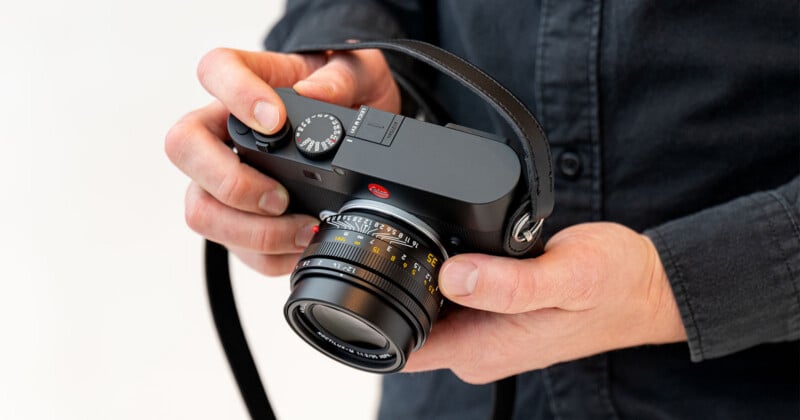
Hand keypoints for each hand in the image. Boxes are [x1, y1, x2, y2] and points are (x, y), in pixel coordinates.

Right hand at [165, 47, 399, 275]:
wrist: (363, 128)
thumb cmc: (347, 94)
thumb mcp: (358, 75)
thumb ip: (340, 80)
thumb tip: (314, 97)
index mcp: (249, 83)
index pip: (216, 70)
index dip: (235, 95)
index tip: (275, 121)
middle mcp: (223, 131)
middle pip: (184, 147)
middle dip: (231, 182)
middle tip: (280, 196)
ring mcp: (222, 179)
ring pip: (200, 209)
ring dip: (251, 230)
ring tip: (301, 228)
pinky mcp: (238, 220)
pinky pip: (236, 248)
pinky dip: (270, 255)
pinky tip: (302, 244)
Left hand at [403, 222, 686, 383]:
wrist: (644, 286)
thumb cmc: (615, 283)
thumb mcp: (568, 277)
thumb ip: (510, 284)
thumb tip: (452, 277)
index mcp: (486, 349)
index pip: (406, 348)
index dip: (379, 316)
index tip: (379, 273)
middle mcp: (479, 349)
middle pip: (409, 325)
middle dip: (400, 287)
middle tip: (413, 240)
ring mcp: (486, 334)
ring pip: (429, 310)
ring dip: (425, 280)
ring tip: (448, 244)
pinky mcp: (494, 316)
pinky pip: (452, 300)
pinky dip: (448, 276)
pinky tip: (465, 251)